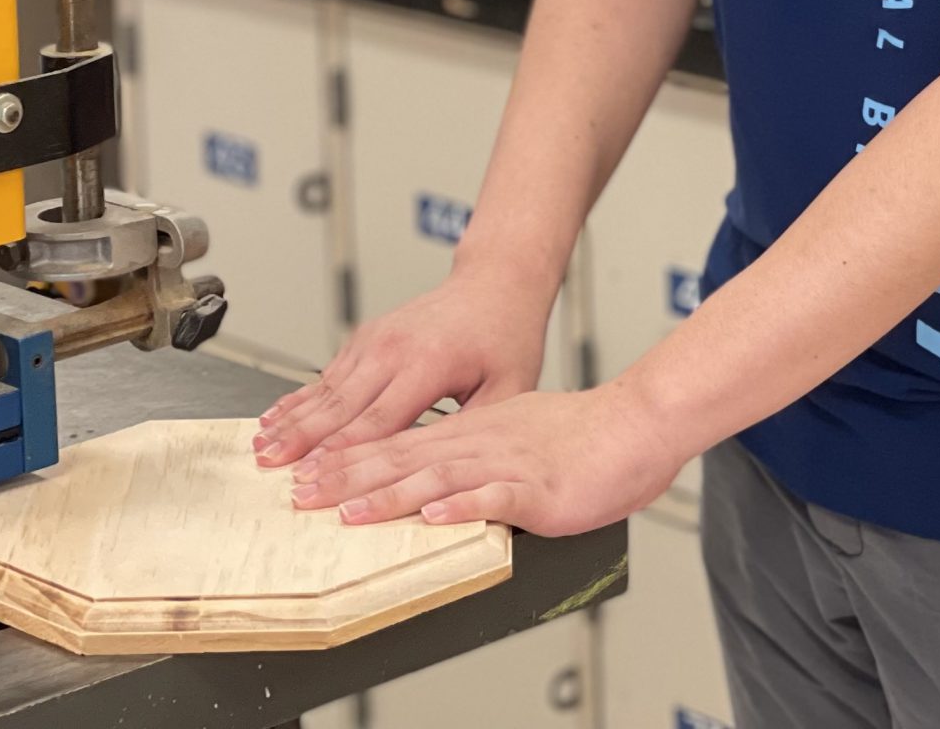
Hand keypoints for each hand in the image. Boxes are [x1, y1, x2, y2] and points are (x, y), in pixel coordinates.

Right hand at [253, 268, 547, 469]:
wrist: (494, 284)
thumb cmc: (506, 337)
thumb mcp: (508, 390)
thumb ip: (474, 432)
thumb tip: (448, 478)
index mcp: (429, 363)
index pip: (378, 420)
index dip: (342, 454)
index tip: (315, 478)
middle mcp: (394, 348)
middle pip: (339, 405)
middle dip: (301, 440)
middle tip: (270, 468)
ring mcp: (376, 339)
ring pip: (325, 388)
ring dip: (291, 420)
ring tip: (260, 447)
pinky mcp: (367, 338)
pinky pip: (328, 374)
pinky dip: (299, 398)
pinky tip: (276, 417)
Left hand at [288, 380, 682, 536]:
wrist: (637, 422)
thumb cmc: (583, 437)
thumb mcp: (516, 436)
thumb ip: (476, 456)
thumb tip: (436, 481)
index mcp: (474, 431)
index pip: (400, 443)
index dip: (351, 459)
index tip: (310, 473)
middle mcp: (482, 442)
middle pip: (404, 458)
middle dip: (348, 477)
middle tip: (303, 493)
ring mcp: (509, 464)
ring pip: (438, 477)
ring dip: (388, 495)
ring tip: (348, 511)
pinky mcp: (540, 487)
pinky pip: (496, 496)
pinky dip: (462, 506)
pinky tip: (433, 516)